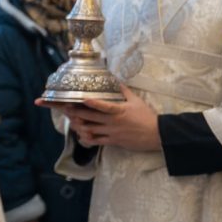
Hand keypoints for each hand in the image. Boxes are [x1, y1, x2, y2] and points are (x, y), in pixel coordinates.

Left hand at [36, 86, 160, 151]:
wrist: (157, 134)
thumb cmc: (146, 116)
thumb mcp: (135, 100)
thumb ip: (123, 91)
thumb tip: (114, 80)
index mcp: (118, 110)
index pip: (101, 105)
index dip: (90, 102)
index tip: (78, 99)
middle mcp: (112, 122)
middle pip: (89, 117)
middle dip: (75, 113)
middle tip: (64, 108)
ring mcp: (111, 132)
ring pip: (90, 130)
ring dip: (79, 126)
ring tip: (70, 121)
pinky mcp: (113, 141)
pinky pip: (96, 141)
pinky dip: (87, 139)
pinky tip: (80, 136)